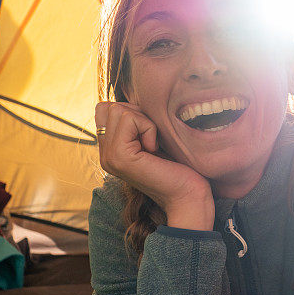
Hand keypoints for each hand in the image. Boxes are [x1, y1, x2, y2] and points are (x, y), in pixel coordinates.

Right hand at [95, 102, 214, 230]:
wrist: (188, 195)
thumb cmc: (179, 167)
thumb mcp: (154, 138)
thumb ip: (138, 123)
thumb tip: (133, 99)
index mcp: (110, 149)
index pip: (106, 108)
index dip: (133, 112)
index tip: (151, 134)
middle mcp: (104, 153)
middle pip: (110, 106)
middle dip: (139, 115)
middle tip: (153, 140)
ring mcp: (108, 156)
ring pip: (118, 110)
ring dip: (145, 122)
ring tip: (154, 145)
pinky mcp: (119, 157)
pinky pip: (130, 119)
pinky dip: (149, 128)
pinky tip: (155, 149)